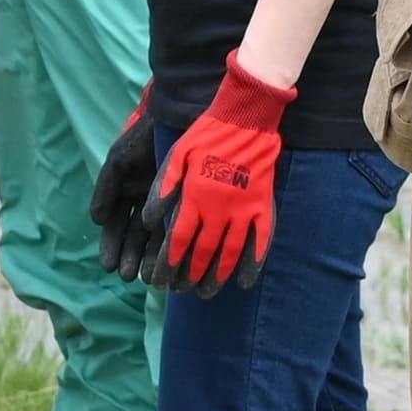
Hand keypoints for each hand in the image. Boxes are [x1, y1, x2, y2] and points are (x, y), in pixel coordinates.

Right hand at [88, 92, 182, 282]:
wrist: (176, 119)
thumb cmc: (143, 137)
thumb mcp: (119, 162)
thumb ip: (106, 190)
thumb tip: (96, 221)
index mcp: (126, 193)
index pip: (116, 227)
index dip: (112, 246)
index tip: (109, 266)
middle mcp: (146, 203)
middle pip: (136, 237)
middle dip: (131, 257)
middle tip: (129, 276)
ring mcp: (167, 204)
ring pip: (157, 237)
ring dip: (151, 258)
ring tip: (148, 277)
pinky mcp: (187, 203)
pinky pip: (179, 228)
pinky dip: (173, 246)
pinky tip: (171, 261)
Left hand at [151, 59, 295, 289]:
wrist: (246, 118)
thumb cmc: (206, 135)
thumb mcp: (176, 156)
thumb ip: (162, 189)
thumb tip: (147, 221)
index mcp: (195, 197)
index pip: (178, 240)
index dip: (168, 263)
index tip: (161, 279)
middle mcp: (219, 208)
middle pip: (202, 252)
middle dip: (189, 275)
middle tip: (181, 290)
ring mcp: (244, 209)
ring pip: (230, 253)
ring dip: (217, 275)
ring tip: (206, 292)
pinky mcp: (264, 206)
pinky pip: (261, 241)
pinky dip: (253, 264)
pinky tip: (245, 282)